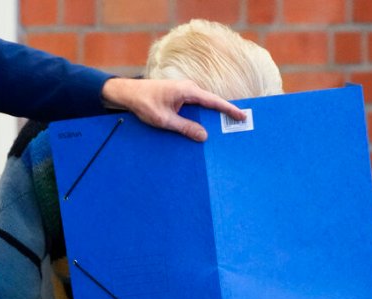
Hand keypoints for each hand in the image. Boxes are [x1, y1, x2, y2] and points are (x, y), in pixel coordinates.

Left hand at [100, 78, 245, 141]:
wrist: (129, 93)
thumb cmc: (145, 103)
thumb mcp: (164, 120)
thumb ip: (184, 128)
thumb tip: (203, 136)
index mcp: (188, 91)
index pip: (214, 101)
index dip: (229, 109)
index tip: (242, 116)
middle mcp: (189, 89)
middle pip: (212, 103)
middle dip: (224, 113)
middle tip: (239, 124)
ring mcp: (185, 92)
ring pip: (204, 106)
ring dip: (212, 116)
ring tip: (225, 127)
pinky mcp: (180, 96)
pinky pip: (196, 106)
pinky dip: (202, 115)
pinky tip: (204, 125)